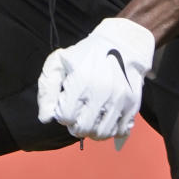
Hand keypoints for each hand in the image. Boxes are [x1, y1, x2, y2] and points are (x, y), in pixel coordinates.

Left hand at [37, 17, 154, 147]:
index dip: (61, 114)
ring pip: (102, 134)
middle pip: (83, 129)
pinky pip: (120, 131)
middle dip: (75, 126)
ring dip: (92, 131)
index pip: (66, 117)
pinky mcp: (133, 104)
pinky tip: (105, 120)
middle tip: (76, 115)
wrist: (121, 44)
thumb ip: (46, 90)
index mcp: (81, 80)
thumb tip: (46, 118)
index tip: (65, 105)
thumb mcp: (58, 63)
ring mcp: (120, 99)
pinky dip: (111, 131)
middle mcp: (102, 91)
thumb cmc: (85, 55)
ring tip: (90, 118)